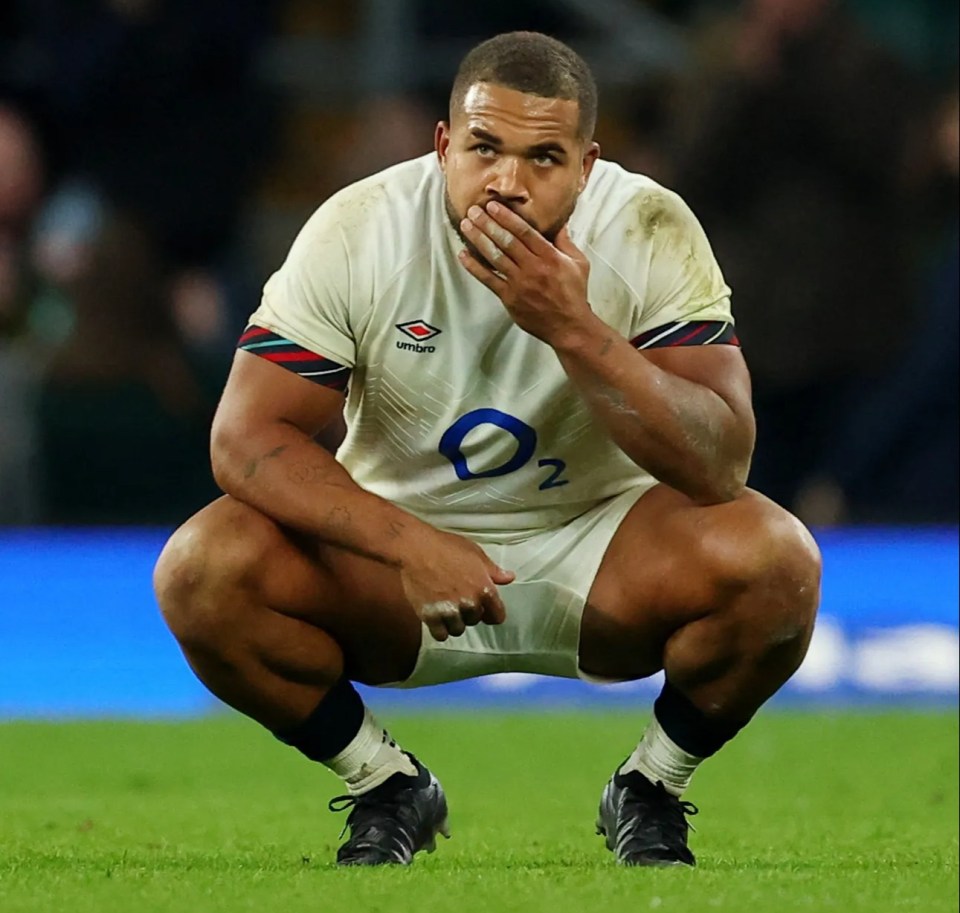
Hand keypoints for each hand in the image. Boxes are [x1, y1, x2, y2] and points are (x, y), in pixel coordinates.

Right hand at [399, 529, 514, 641]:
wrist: (417, 549)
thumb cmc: (447, 547)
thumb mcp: (475, 553)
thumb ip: (493, 570)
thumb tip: (509, 577)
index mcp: (484, 589)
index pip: (497, 616)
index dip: (492, 613)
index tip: (486, 611)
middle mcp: (469, 603)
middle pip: (475, 621)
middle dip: (469, 613)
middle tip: (459, 600)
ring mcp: (450, 611)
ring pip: (458, 630)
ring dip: (454, 622)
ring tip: (447, 609)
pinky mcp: (431, 616)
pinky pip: (441, 635)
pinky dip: (440, 629)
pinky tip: (437, 617)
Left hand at [458, 202, 592, 343]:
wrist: (569, 326)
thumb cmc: (574, 293)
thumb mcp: (578, 263)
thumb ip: (565, 242)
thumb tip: (559, 222)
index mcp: (549, 256)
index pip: (524, 231)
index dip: (506, 217)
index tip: (492, 206)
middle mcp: (532, 267)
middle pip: (506, 241)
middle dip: (488, 224)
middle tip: (473, 211)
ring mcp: (519, 283)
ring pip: (495, 257)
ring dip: (478, 240)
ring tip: (466, 226)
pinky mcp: (509, 298)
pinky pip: (488, 279)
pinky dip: (474, 267)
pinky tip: (463, 255)